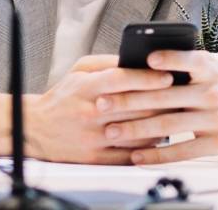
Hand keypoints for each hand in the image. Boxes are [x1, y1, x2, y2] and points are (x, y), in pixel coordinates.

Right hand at [25, 55, 176, 164]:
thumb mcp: (79, 71)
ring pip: (137, 132)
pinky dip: (148, 147)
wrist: (37, 129)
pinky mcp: (96, 157)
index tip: (169, 76)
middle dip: (162, 101)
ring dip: (160, 125)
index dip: (148, 77)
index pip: (122, 79)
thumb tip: (137, 61)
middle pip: (135, 107)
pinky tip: (157, 138)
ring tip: (174, 117)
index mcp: (85, 88)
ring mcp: (93, 137)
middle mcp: (89, 112)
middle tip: (181, 96)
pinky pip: (130, 154)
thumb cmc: (63, 97)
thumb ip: (107, 63)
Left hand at [95, 50, 217, 163]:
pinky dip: (157, 154)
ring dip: (136, 130)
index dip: (168, 59)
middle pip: (165, 97)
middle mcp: (213, 92)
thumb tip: (145, 64)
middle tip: (101, 104)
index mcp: (210, 70)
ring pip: (169, 125)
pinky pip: (182, 151)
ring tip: (111, 131)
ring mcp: (215, 118)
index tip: (144, 60)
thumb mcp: (215, 72)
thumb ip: (186, 68)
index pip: (188, 61)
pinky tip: (137, 156)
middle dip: (129, 101)